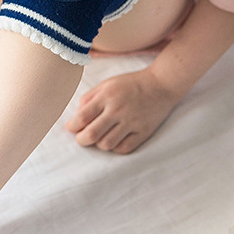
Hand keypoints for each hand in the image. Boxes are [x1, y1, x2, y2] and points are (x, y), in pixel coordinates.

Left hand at [65, 67, 180, 153]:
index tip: (72, 128)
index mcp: (106, 96)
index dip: (73, 126)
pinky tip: (114, 140)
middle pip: (92, 134)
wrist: (161, 84)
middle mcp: (118, 110)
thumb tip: (77, 116)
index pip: (82, 117)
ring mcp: (132, 122)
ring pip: (107, 144)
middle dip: (81, 140)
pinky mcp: (143, 132)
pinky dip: (115, 148)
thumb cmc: (130, 84)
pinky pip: (124, 148)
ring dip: (99, 144)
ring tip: (100, 137)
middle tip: (81, 138)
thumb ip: (89, 98)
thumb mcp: (107, 84)